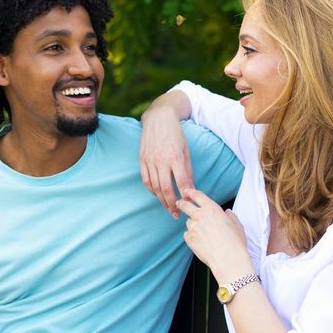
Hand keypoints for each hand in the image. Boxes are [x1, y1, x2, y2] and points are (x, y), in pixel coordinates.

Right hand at [140, 97, 194, 218]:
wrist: (158, 118)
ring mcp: (149, 161)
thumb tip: (191, 189)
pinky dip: (152, 190)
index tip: (188, 205)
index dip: (185, 196)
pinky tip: (158, 196)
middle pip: (165, 188)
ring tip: (168, 208)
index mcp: (175, 157)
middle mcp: (160, 160)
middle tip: (176, 215)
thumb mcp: (186, 150)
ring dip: (161, 200)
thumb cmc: (176, 134)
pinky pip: (146, 180)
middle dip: (172, 204)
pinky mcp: (142, 160)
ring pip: (154, 187)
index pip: (180, 182)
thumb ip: (187, 170)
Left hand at [176, 188, 252, 280]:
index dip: (190, 192)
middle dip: (181, 203)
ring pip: (188, 222)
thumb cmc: (235, 242)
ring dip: (192, 224)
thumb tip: (227, 213)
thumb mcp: (237, 225)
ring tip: (204, 234)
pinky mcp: (189, 239)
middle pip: (184, 205)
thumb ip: (230, 216)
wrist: (228, 259)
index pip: (197, 195)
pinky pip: (187, 234)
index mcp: (211, 208)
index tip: (186, 192)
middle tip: (179, 203)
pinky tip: (202, 242)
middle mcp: (199, 215)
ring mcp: (192, 227)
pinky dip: (192, 236)